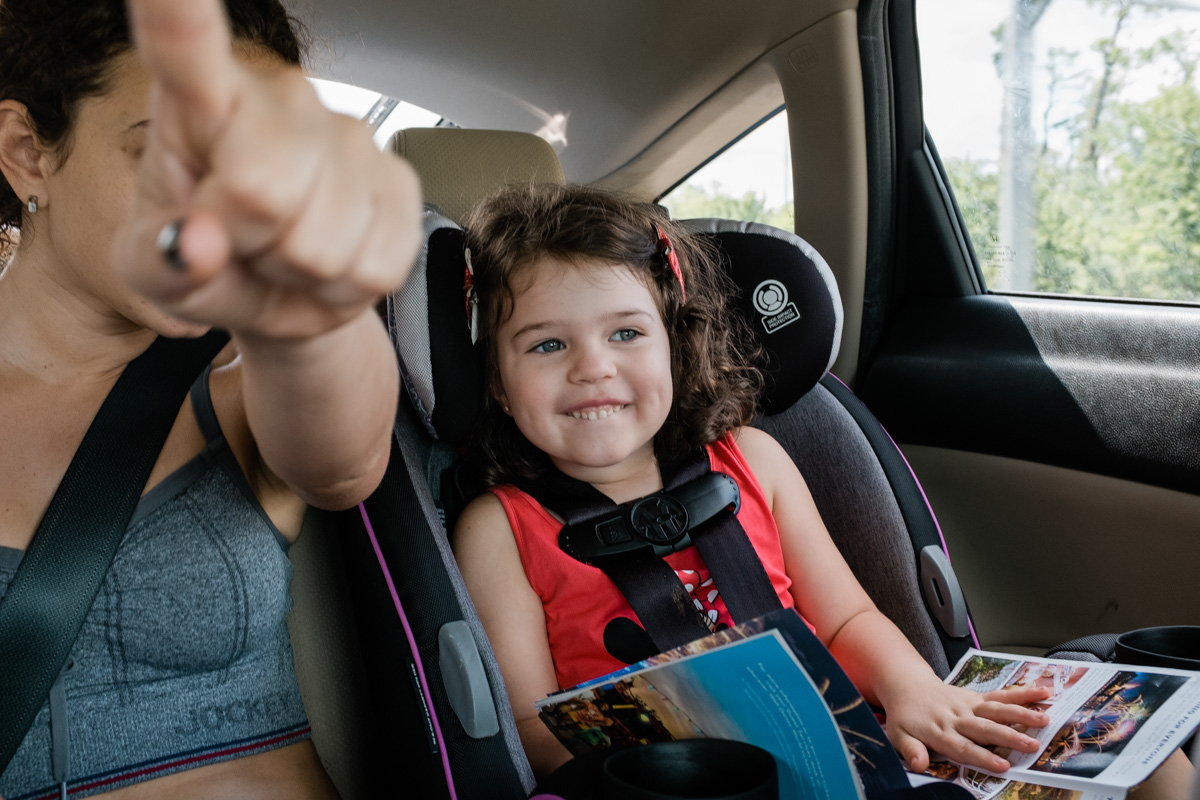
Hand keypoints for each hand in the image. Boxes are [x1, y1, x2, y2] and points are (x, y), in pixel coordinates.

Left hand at [114, 0, 421, 339]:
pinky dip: (343, 289)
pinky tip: (329, 265)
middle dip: (250, 242)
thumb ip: (157, 262)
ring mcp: (352, 137)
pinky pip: (373, 266)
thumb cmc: (209, 261)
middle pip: (262, 188)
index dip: (178, 13)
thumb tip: (199, 244)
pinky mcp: (401, 183)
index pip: (185, 48)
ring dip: (298, 272)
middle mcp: (284, 101)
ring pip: (322, 242)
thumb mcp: (152, 271)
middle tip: (244, 244)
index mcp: (200, 102)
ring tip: (284, 256)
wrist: (281, 290)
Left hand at [884, 678, 1051, 773]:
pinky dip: (1022, 694)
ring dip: (1021, 714)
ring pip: (997, 709)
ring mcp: (968, 705)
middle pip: (986, 728)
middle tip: (1032, 745)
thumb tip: (918, 765)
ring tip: (1044, 719)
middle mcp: (957, 717)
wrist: (907, 686)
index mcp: (939, 731)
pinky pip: (1000, 695)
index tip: (1002, 766)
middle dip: (1009, 737)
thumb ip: (910, 750)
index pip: (963, 747)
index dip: (982, 757)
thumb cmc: (905, 716)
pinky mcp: (976, 697)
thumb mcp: (898, 735)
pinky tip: (1043, 693)